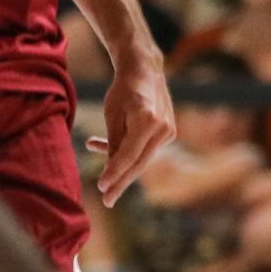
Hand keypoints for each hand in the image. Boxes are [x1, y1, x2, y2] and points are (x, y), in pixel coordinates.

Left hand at [89, 53, 175, 207]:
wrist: (146, 71)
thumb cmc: (124, 90)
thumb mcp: (112, 115)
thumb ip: (114, 142)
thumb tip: (112, 171)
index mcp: (148, 120)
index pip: (129, 155)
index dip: (114, 174)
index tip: (101, 189)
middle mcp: (163, 127)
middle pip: (139, 162)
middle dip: (121, 181)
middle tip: (107, 200)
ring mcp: (169, 131)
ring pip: (142, 158)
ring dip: (122, 168)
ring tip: (103, 181)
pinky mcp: (168, 132)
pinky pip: (145, 149)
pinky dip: (129, 154)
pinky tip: (103, 149)